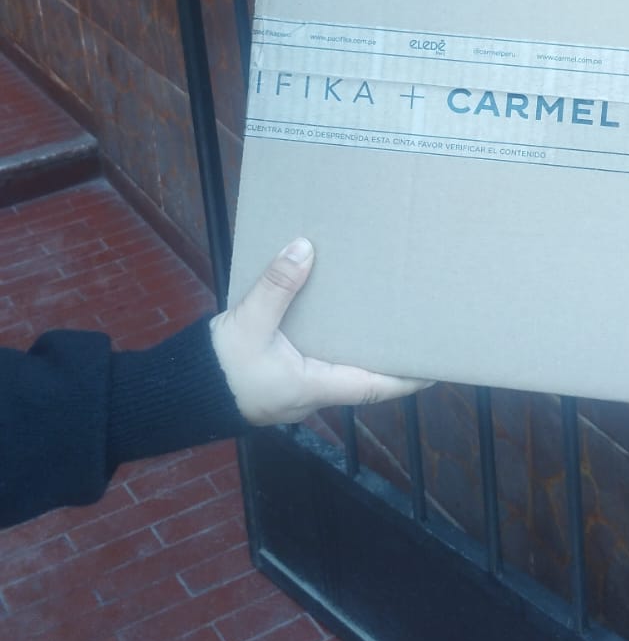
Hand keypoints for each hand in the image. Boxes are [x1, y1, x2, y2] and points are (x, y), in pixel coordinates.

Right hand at [210, 238, 426, 425]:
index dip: (408, 378)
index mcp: (314, 386)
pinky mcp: (282, 374)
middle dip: (389, 355)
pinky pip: (317, 356)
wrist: (179, 392)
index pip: (374, 388)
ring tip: (380, 313)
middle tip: (413, 327)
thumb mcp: (248, 323)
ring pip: (341, 365)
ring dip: (360, 344)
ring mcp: (297, 385)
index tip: (437, 365)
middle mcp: (313, 391)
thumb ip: (275, 287)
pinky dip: (332, 337)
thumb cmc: (218, 369)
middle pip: (364, 376)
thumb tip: (304, 249)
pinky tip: (333, 312)